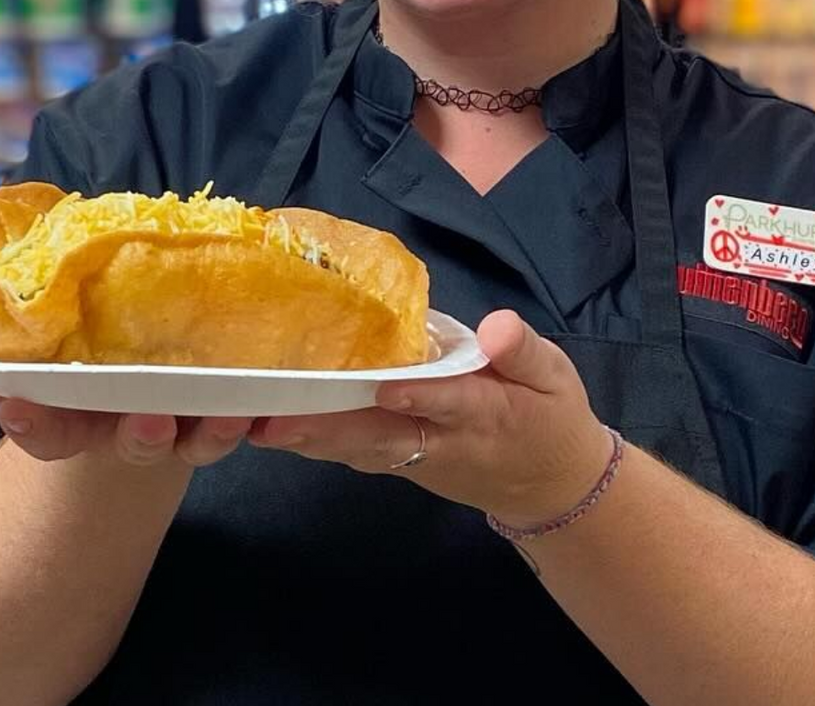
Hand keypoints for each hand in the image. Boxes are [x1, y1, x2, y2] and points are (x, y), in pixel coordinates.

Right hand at [0, 369, 250, 467]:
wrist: (153, 371)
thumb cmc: (86, 357)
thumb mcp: (35, 360)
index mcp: (80, 414)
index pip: (50, 426)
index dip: (35, 421)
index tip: (18, 411)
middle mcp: (132, 425)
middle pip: (134, 440)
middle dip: (139, 434)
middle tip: (148, 417)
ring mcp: (185, 422)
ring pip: (198, 437)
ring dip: (210, 432)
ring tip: (226, 417)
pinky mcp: (229, 409)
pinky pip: (247, 418)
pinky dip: (261, 416)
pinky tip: (273, 409)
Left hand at [248, 310, 615, 525]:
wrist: (550, 487)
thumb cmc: (550, 417)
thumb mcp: (555, 377)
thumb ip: (523, 352)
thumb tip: (499, 325)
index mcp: (487, 413)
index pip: (449, 403)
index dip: (417, 395)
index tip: (384, 386)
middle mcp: (443, 442)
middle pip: (383, 436)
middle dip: (330, 428)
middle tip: (274, 419)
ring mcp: (419, 459)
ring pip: (362, 450)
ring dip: (313, 440)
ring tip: (259, 425)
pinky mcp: (402, 464)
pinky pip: (358, 454)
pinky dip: (321, 444)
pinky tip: (279, 429)